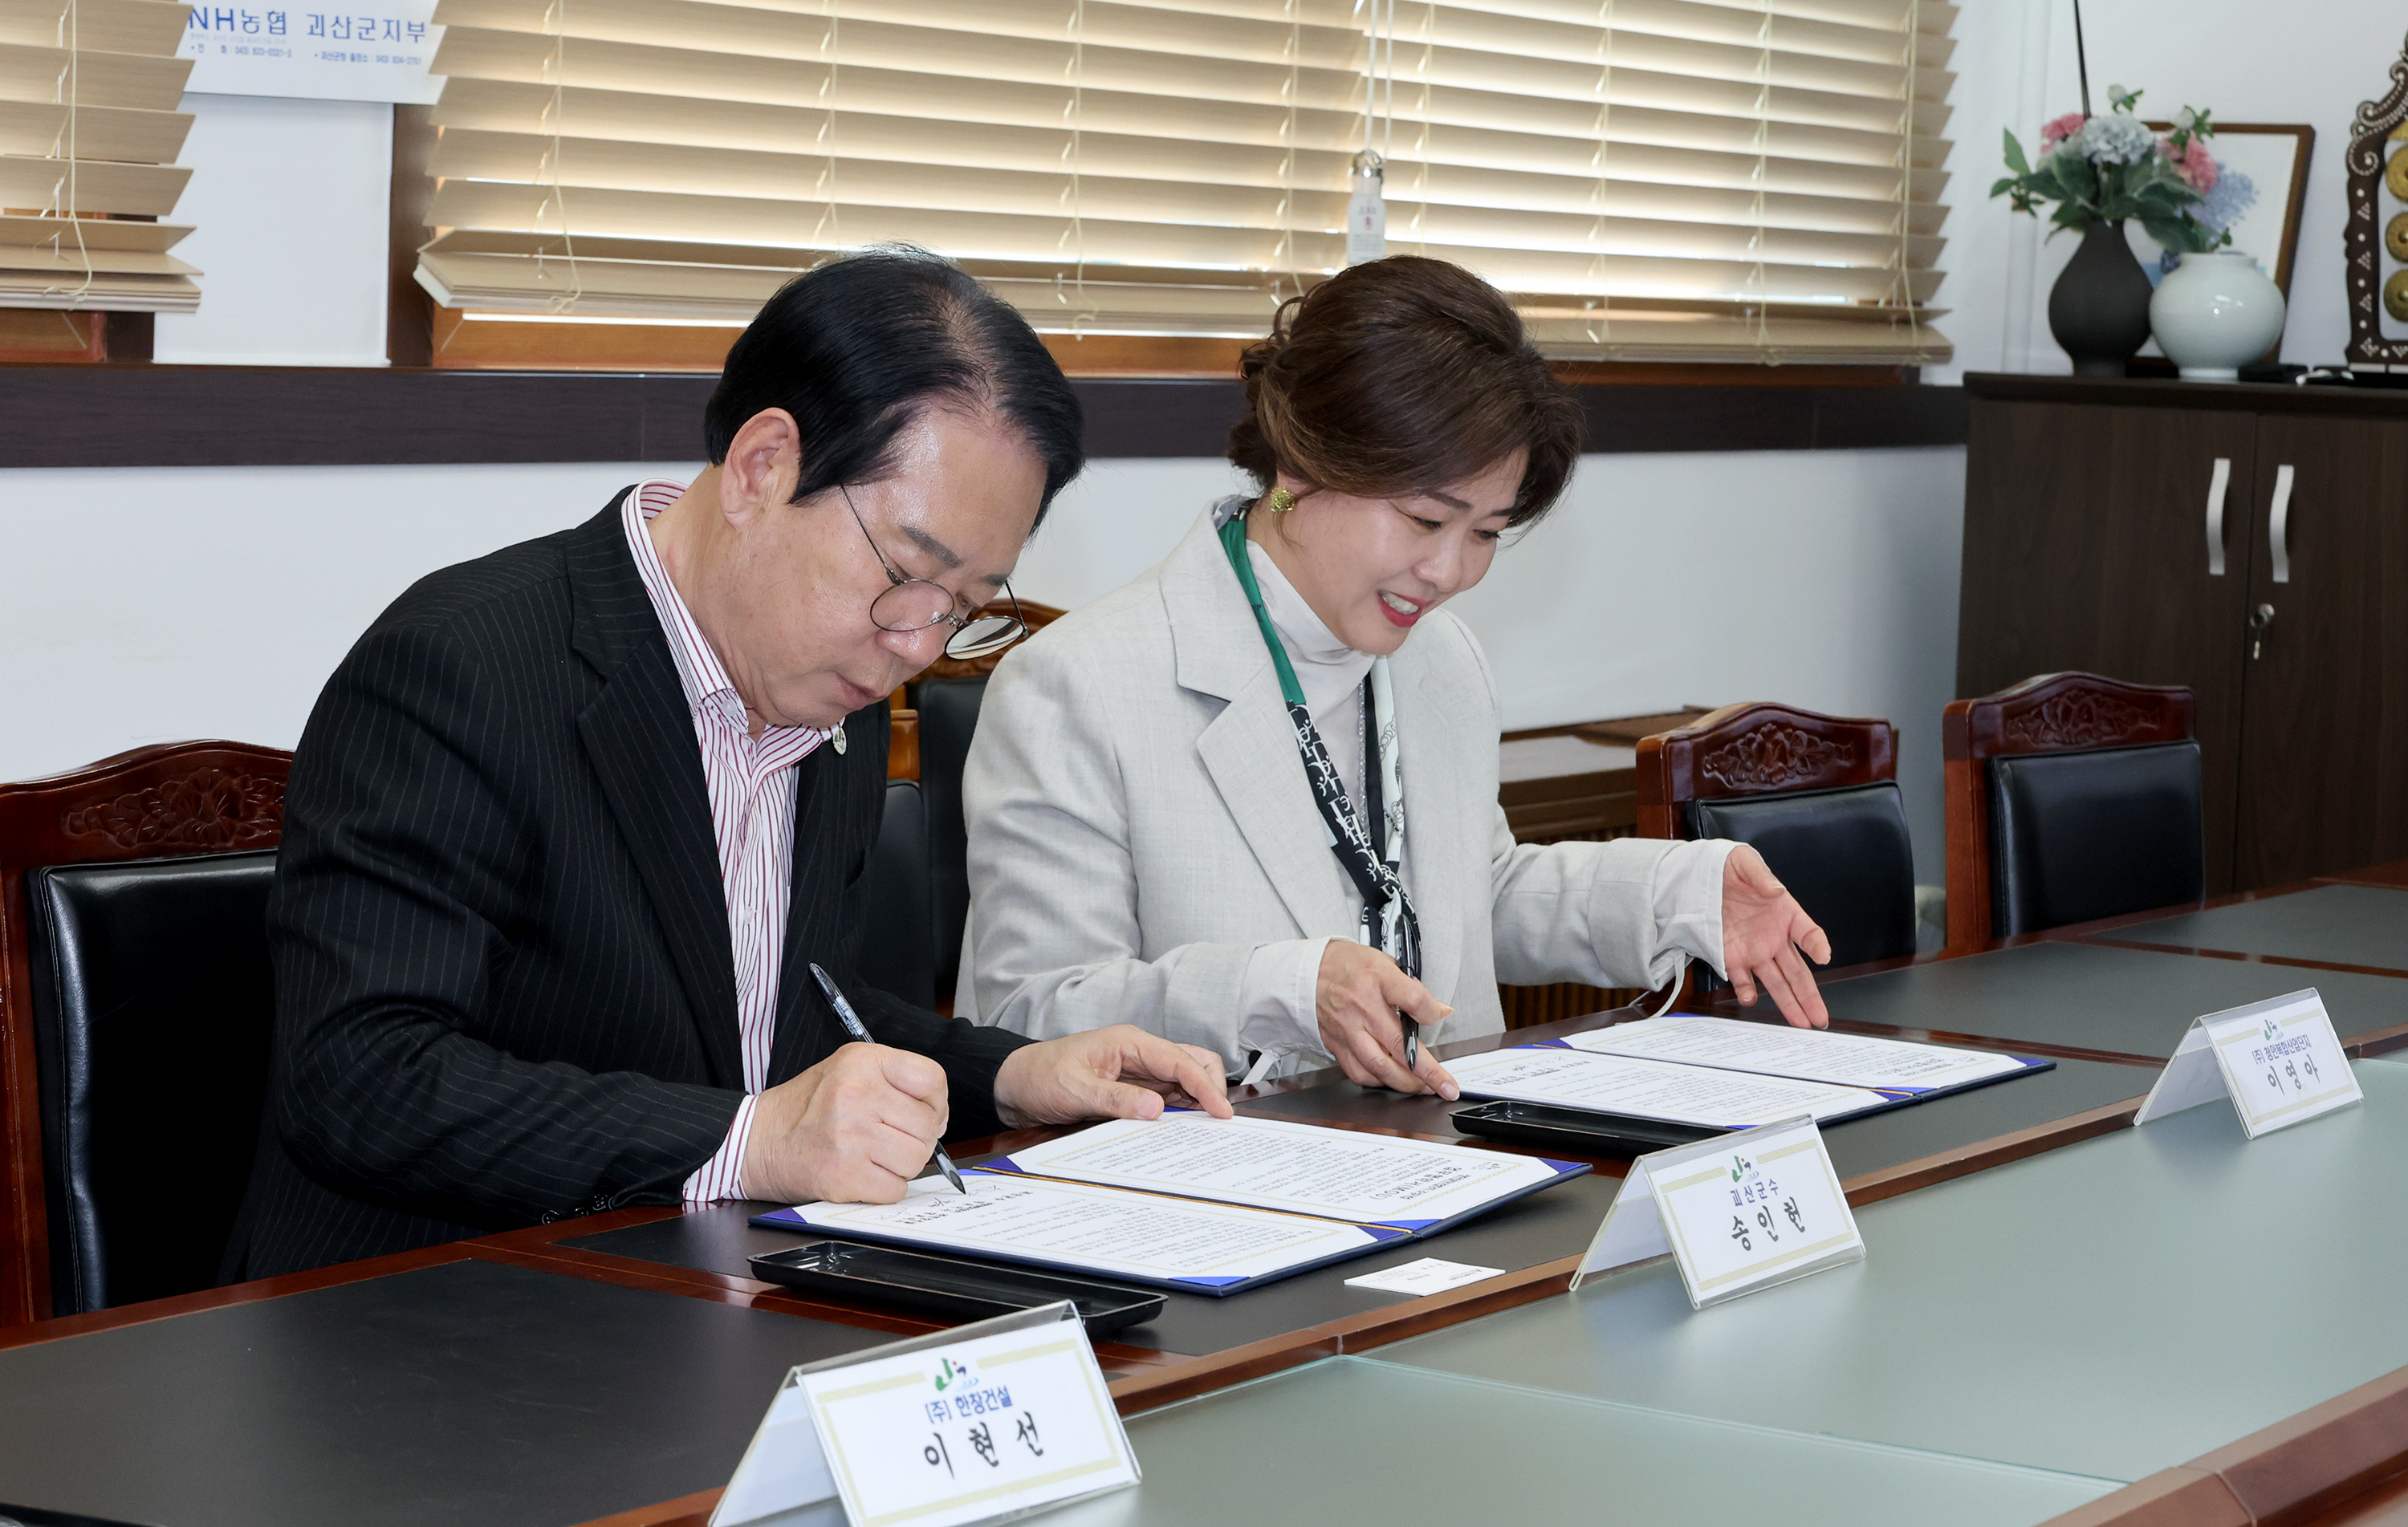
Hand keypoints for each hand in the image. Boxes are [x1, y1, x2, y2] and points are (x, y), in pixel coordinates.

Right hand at [738, 1042, 948, 1204]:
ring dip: (901, 1165)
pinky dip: (884, 1188)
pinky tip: (862, 1173)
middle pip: (928, 1126)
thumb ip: (896, 1082)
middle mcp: (857, 1094)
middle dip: (916, 1138)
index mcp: (862, 1062)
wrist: (758, 1141)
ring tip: (873, 1155)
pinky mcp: (845, 1175)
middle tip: (887, 1138)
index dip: (935, 1102)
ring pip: (916, 1159)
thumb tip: (940, 1119)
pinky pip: (896, 1189)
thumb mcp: (849, 1069)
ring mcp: (851, 1136)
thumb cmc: (808, 1107)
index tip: (921, 1113)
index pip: (932, 1079)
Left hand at [994, 1025, 1233, 1127]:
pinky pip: (1169, 1096)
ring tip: (1209, 1127)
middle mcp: (1140, 1052)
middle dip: (1210, 1086)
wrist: (1017, 1085)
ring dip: (1199, 1099)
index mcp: (1129, 1042)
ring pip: (1185, 1079)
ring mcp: (1140, 1070)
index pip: (1179, 1059)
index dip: (1204, 1085)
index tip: (1221, 1110)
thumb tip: (1156, 1109)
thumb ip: (1116, 1099)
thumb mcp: (1076, 1090)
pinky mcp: (1135, 1088)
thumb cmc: (1041, 1077)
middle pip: (1192, 1061)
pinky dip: (1183, 1109)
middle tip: (1219, 1120)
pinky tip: (1188, 1127)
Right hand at [1316, 940, 1458, 1098]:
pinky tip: (1392, 1080)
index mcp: (1378, 979)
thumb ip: (1412, 989)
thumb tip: (1439, 1010)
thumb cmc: (1346, 965)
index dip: (1431, 1012)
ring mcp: (1349, 1029)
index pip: (1413, 999)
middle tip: (1446, 1086)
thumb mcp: (1383, 962)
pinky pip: (1359, 1072)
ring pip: (1380, 1066)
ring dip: (1406, 1083)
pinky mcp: (1338, 1045)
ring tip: (1424, 1088)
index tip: (1439, 1016)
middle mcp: (1363, 1007)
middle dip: (1429, 1072)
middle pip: (1400, 1045)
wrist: (1307, 972)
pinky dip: (1379, 1081)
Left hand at [1721, 844, 1831, 1028]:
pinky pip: (1742, 978)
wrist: (1699, 876)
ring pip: (1776, 982)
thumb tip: (1775, 890)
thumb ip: (1761, 876)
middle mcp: (1774, 937)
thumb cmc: (1728, 867)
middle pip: (1797, 971)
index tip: (1822, 956)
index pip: (1808, 933)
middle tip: (1821, 1018)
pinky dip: (1746, 991)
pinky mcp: (1732, 956)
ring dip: (1788, 1003)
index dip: (1817, 944)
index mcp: (1785, 913)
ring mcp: (1754, 950)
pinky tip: (1752, 1000)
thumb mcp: (1744, 862)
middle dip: (1810, 996)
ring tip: (1800, 1023)